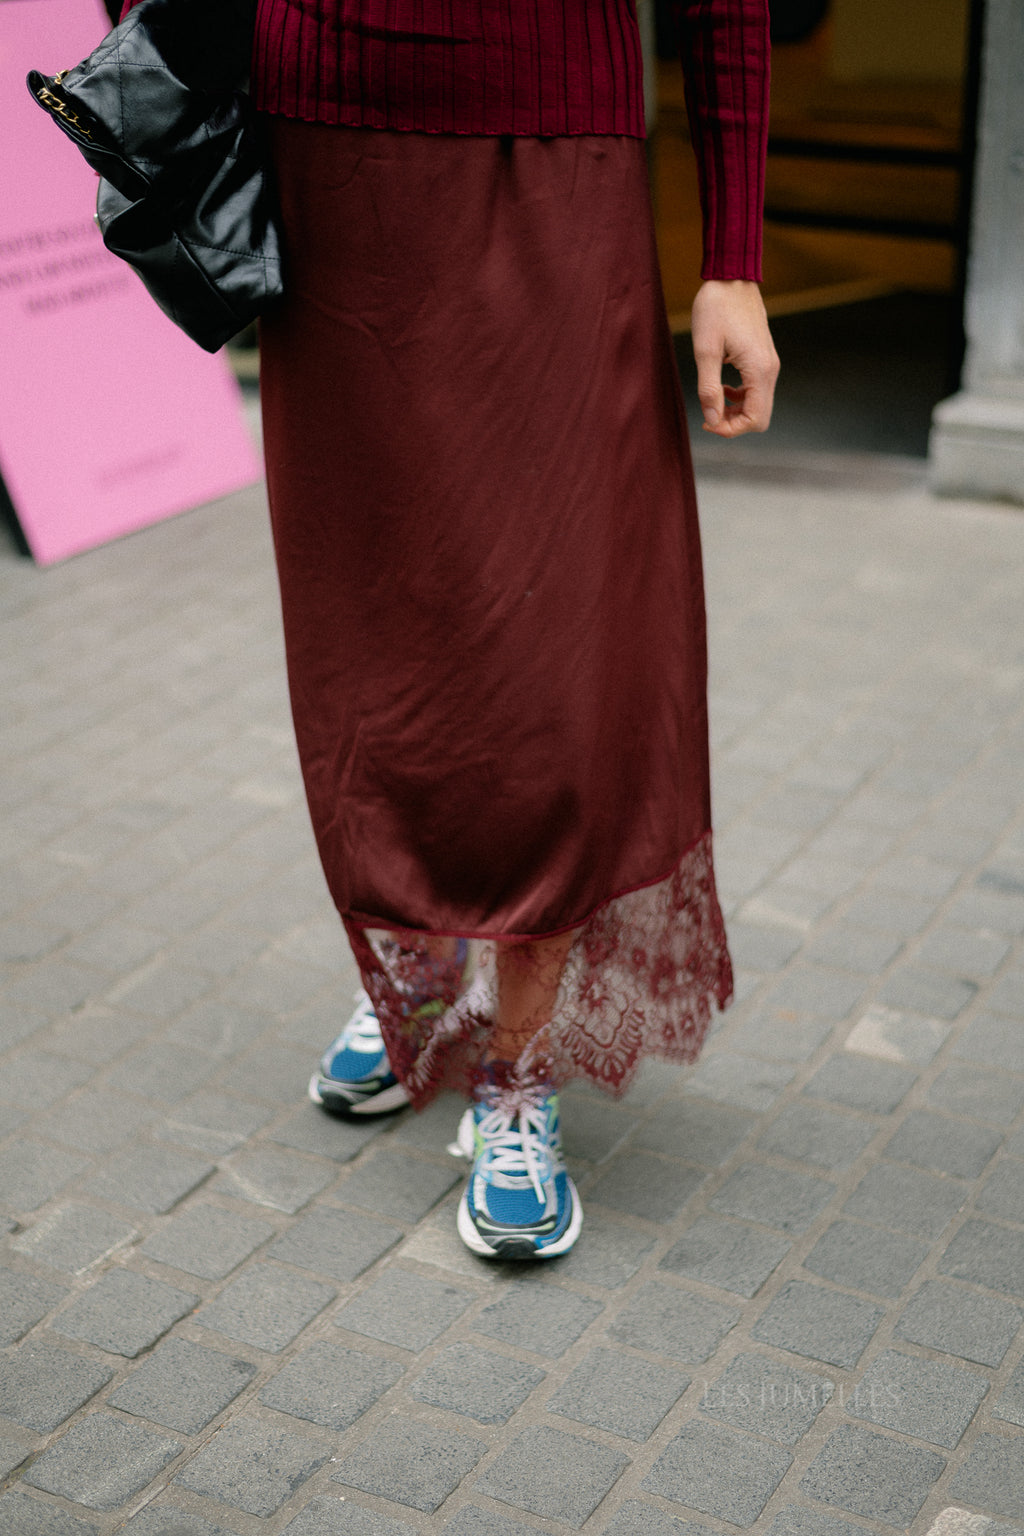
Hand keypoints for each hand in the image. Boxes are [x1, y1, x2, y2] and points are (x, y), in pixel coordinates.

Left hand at [690, 279, 778, 436]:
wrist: (731, 278)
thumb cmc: (715, 309)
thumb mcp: (705, 350)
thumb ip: (709, 389)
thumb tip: (712, 420)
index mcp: (759, 370)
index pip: (755, 419)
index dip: (731, 429)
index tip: (707, 423)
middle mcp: (770, 369)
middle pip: (760, 416)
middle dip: (734, 423)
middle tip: (708, 415)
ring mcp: (769, 363)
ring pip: (759, 404)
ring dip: (736, 410)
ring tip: (712, 401)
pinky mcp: (763, 357)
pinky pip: (757, 389)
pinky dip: (740, 396)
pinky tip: (722, 387)